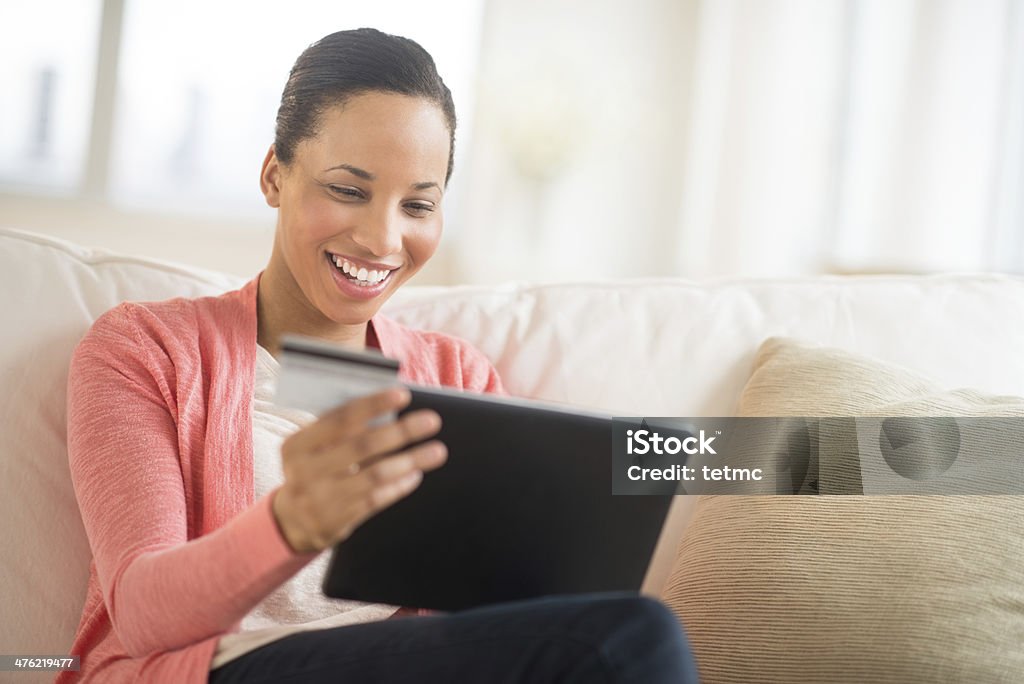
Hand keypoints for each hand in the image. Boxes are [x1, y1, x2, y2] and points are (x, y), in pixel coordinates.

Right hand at [271, 387, 445, 553]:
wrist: (292, 521)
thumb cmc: (313, 470)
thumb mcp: (312, 449)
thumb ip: (339, 430)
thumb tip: (387, 408)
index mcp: (296, 446)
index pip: (339, 419)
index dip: (372, 405)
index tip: (403, 395)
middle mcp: (305, 472)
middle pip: (361, 446)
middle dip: (400, 432)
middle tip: (431, 421)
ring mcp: (321, 499)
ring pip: (375, 475)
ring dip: (410, 461)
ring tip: (437, 451)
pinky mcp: (337, 521)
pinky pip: (376, 500)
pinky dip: (400, 486)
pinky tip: (416, 474)